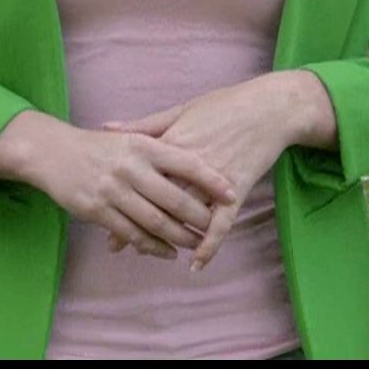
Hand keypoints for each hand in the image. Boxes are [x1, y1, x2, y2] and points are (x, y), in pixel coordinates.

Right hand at [0, 111, 237, 259]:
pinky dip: (152, 246)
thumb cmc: (100, 145)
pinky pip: (131, 234)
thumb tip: (200, 156)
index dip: (211, 179)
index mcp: (144, 146)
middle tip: (215, 227)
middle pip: (174, 198)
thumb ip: (162, 145)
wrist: (54, 152)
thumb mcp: (132, 137)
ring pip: (155, 221)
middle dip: (199, 216)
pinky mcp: (98, 211)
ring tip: (196, 244)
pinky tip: (166, 251)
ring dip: (179, 236)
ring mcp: (114, 191)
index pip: (186, 163)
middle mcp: (131, 168)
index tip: (232, 192)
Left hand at [103, 70, 333, 270]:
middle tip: (114, 242)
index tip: (99, 207)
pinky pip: (221, 223)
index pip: (140, 174)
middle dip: (135, 221)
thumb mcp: (182, 109)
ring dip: (167, 237)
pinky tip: (196, 263)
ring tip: (147, 252)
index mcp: (174, 142)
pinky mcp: (236, 190)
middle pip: (157, 199)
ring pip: (185, 215)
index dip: (120, 193)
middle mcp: (189, 165)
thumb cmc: (225, 104)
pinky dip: (209, 244)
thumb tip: (107, 127)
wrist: (269, 108)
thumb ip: (144, 125)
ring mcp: (213, 180)